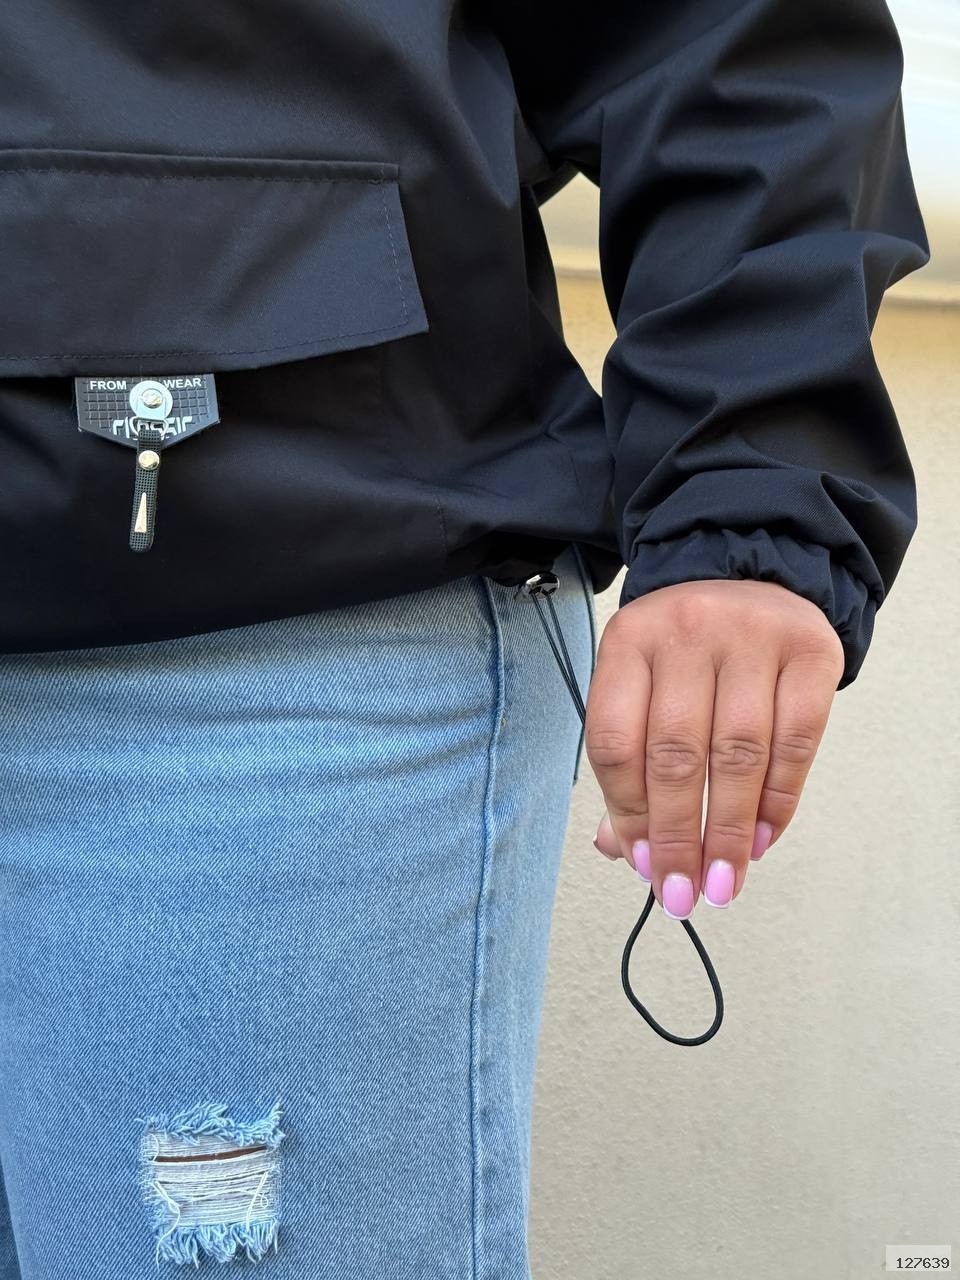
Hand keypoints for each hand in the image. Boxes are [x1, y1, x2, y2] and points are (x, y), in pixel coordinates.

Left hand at [585, 579, 845, 916]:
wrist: (754, 574)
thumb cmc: (688, 651)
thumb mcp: (643, 683)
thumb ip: (630, 761)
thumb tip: (621, 851)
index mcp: (628, 641)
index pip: (615, 740)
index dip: (627, 812)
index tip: (642, 866)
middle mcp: (686, 632)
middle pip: (675, 754)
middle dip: (677, 837)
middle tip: (681, 894)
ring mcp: (751, 636)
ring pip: (737, 754)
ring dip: (727, 831)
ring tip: (722, 882)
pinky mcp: (810, 650)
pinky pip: (797, 741)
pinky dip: (778, 801)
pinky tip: (760, 839)